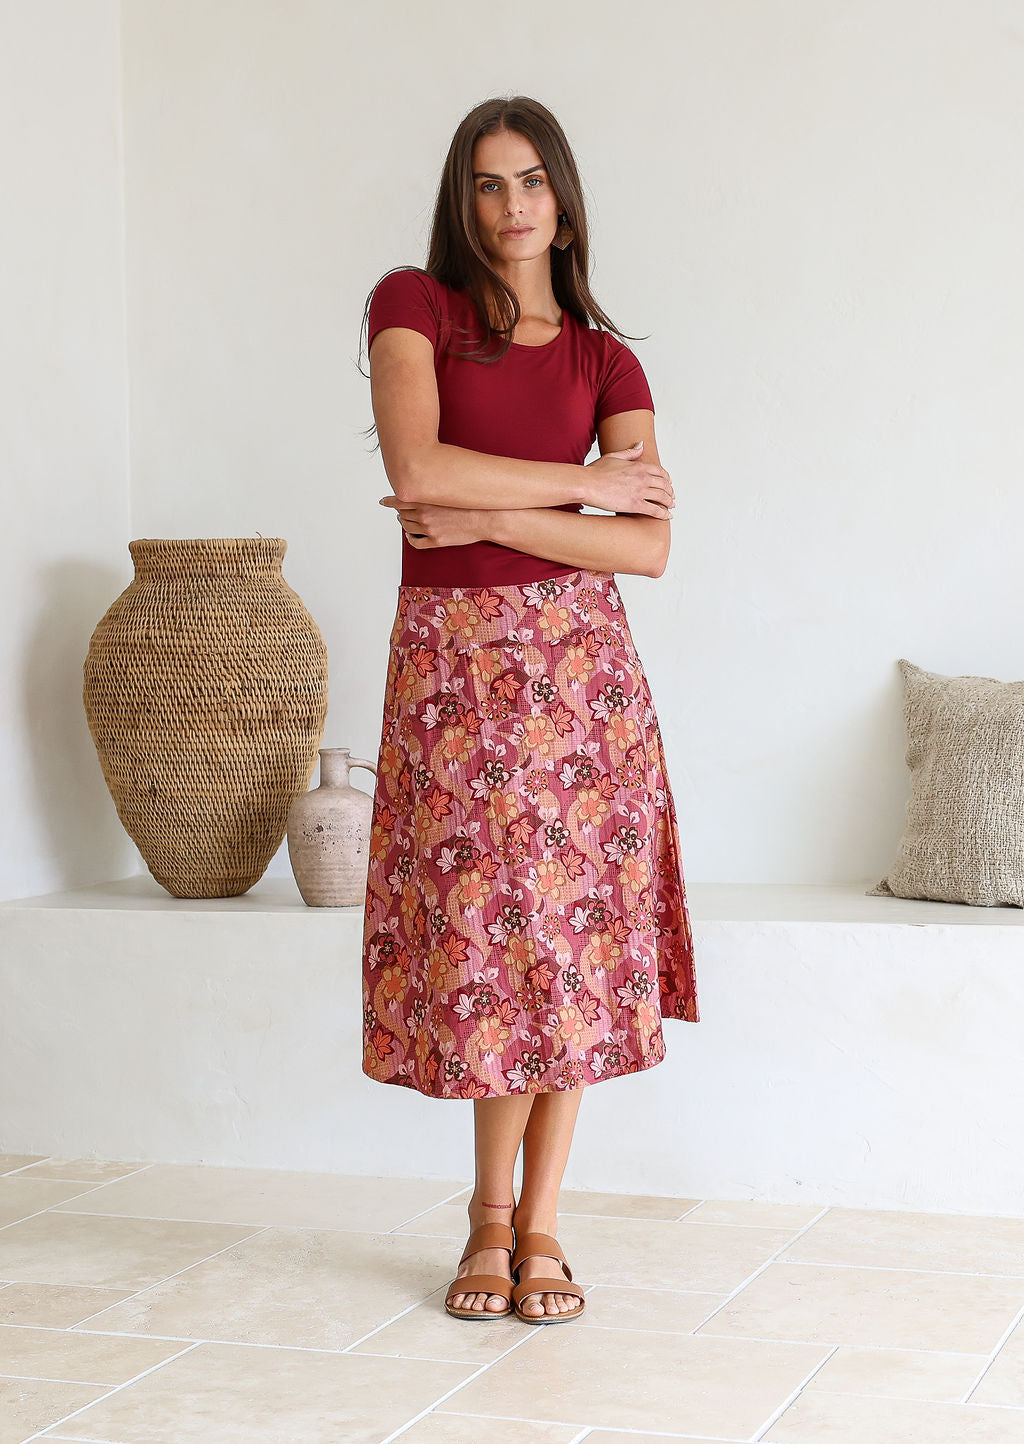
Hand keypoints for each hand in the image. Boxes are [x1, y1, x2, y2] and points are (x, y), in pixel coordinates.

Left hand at [378, 495, 497, 547]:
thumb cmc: (470, 501)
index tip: (384, 501)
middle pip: (402, 513)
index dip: (389, 500)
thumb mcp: (449, 487)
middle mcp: (424, 514)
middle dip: (400, 511)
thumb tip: (424, 483)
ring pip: (407, 527)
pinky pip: (415, 542)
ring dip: (404, 523)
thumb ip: (433, 486)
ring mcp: (429, 528)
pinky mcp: (436, 541)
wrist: (486, 517)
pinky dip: (410, 539)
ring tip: (406, 520)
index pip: (399, 499)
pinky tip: (411, 536)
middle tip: (400, 510)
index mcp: (426, 499)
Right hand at [584, 440, 674, 516]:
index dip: (666, 478)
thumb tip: (641, 445)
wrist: (587, 484)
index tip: (668, 483)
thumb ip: (630, 452)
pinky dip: (664, 514)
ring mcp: (639, 492)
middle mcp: (642, 478)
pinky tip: (667, 516)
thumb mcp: (614, 456)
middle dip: (670, 492)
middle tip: (671, 497)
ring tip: (670, 507)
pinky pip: (654, 510)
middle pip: (664, 485)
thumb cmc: (596, 471)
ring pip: (662, 497)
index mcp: (638, 466)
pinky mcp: (634, 505)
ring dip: (669, 503)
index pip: (660, 472)